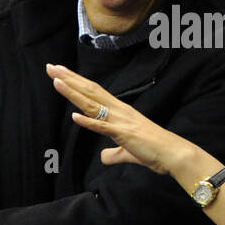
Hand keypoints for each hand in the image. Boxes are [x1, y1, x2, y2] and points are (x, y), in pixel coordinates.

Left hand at [47, 63, 194, 174]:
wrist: (172, 153)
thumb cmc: (153, 150)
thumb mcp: (127, 152)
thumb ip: (113, 154)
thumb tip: (104, 157)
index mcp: (119, 111)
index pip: (94, 92)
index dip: (76, 81)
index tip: (60, 72)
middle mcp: (119, 111)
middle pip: (89, 91)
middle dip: (69, 79)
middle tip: (51, 67)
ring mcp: (120, 121)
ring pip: (92, 104)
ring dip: (73, 93)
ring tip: (56, 81)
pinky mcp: (124, 134)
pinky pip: (103, 127)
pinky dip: (89, 122)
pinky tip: (74, 116)